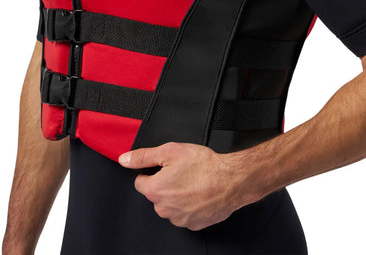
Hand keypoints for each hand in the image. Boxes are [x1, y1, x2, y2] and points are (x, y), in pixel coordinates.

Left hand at [118, 142, 254, 230]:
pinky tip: (200, 193)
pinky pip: (185, 214)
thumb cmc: (204, 165)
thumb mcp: (171, 151)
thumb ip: (144, 156)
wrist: (231, 180)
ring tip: (194, 182)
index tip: (166, 167)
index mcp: (155, 190)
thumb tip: (124, 159)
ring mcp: (179, 219)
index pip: (141, 181)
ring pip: (170, 205)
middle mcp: (164, 209)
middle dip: (165, 184)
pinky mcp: (193, 224)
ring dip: (177, 195)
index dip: (152, 171)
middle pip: (156, 194)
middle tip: (182, 172)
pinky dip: (190, 205)